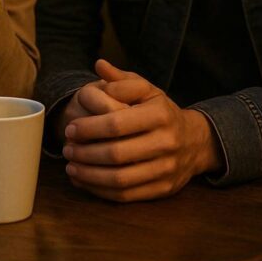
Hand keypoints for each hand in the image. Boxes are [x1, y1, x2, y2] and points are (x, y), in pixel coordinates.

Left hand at [62, 59, 222, 201]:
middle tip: (67, 149)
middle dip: (85, 153)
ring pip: (120, 179)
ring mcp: (166, 169)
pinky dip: (100, 190)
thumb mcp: (146, 90)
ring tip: (70, 167)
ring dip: (89, 175)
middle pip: (116, 153)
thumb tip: (99, 64)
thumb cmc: (161, 112)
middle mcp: (166, 142)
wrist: (194, 142)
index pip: (116, 123)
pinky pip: (126, 195)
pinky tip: (85, 181)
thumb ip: (121, 79)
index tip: (70, 128)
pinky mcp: (163, 189)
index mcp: (160, 114)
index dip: (89, 128)